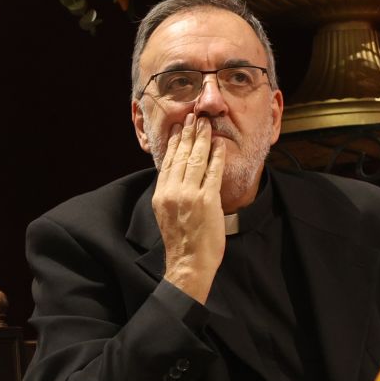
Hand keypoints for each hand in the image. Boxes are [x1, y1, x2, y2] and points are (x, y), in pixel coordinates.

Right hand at [153, 114, 228, 303]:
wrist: (188, 262)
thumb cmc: (181, 242)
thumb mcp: (166, 214)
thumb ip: (170, 193)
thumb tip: (175, 176)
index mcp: (161, 194)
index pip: (167, 162)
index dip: (173, 143)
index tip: (178, 129)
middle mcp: (173, 192)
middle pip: (181, 156)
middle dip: (188, 134)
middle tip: (193, 117)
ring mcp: (190, 195)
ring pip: (196, 160)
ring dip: (201, 139)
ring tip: (205, 125)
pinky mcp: (207, 200)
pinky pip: (212, 172)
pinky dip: (216, 157)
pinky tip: (218, 145)